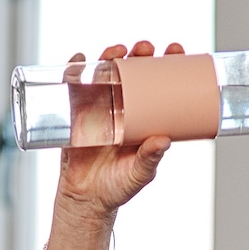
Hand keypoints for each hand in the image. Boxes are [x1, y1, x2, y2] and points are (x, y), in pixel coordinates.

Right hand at [54, 41, 185, 221]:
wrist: (85, 200)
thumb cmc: (117, 187)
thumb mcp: (139, 174)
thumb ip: (150, 158)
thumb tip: (164, 140)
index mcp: (143, 117)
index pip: (158, 84)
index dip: (167, 65)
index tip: (175, 50)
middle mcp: (122, 107)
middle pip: (132, 72)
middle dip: (139, 55)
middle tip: (145, 48)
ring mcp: (98, 108)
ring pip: (105, 74)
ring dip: (110, 56)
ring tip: (117, 51)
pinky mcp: (75, 113)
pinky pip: (73, 87)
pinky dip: (74, 69)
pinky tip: (79, 59)